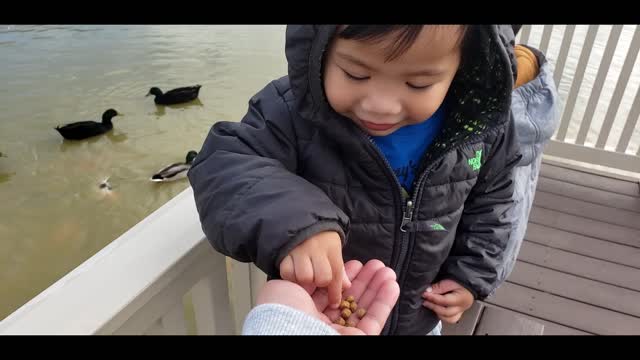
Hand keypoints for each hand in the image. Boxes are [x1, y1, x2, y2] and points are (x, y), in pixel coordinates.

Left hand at [259, 259, 399, 334]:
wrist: (289, 332)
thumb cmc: (281, 311)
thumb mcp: (283, 285)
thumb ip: (298, 277)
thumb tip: (311, 272)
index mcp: (303, 313)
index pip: (328, 294)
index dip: (342, 277)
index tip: (354, 263)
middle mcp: (322, 324)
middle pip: (349, 300)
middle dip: (364, 281)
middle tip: (375, 264)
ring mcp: (341, 333)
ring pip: (364, 309)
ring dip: (377, 288)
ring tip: (386, 270)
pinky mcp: (359, 339)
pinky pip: (375, 320)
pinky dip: (385, 302)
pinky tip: (391, 283)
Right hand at [279, 231, 349, 308]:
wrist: (300, 216)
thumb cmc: (320, 237)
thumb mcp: (333, 248)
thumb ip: (338, 268)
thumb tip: (346, 286)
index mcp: (331, 248)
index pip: (336, 274)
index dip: (335, 291)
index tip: (334, 302)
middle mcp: (315, 248)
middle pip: (321, 278)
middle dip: (319, 282)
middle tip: (315, 280)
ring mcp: (299, 250)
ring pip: (304, 277)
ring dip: (304, 280)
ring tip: (304, 274)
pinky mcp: (284, 252)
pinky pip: (287, 272)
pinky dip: (290, 275)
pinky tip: (293, 271)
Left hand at [421, 279, 473, 323]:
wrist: (467, 281)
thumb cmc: (460, 280)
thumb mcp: (449, 281)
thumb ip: (439, 287)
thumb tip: (427, 292)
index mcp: (462, 298)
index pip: (445, 301)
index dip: (433, 298)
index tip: (424, 294)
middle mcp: (462, 307)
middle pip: (446, 312)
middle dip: (433, 306)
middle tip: (425, 301)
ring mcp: (461, 311)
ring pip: (449, 319)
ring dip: (438, 313)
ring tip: (430, 305)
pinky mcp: (458, 313)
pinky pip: (451, 319)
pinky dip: (442, 316)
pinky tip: (436, 309)